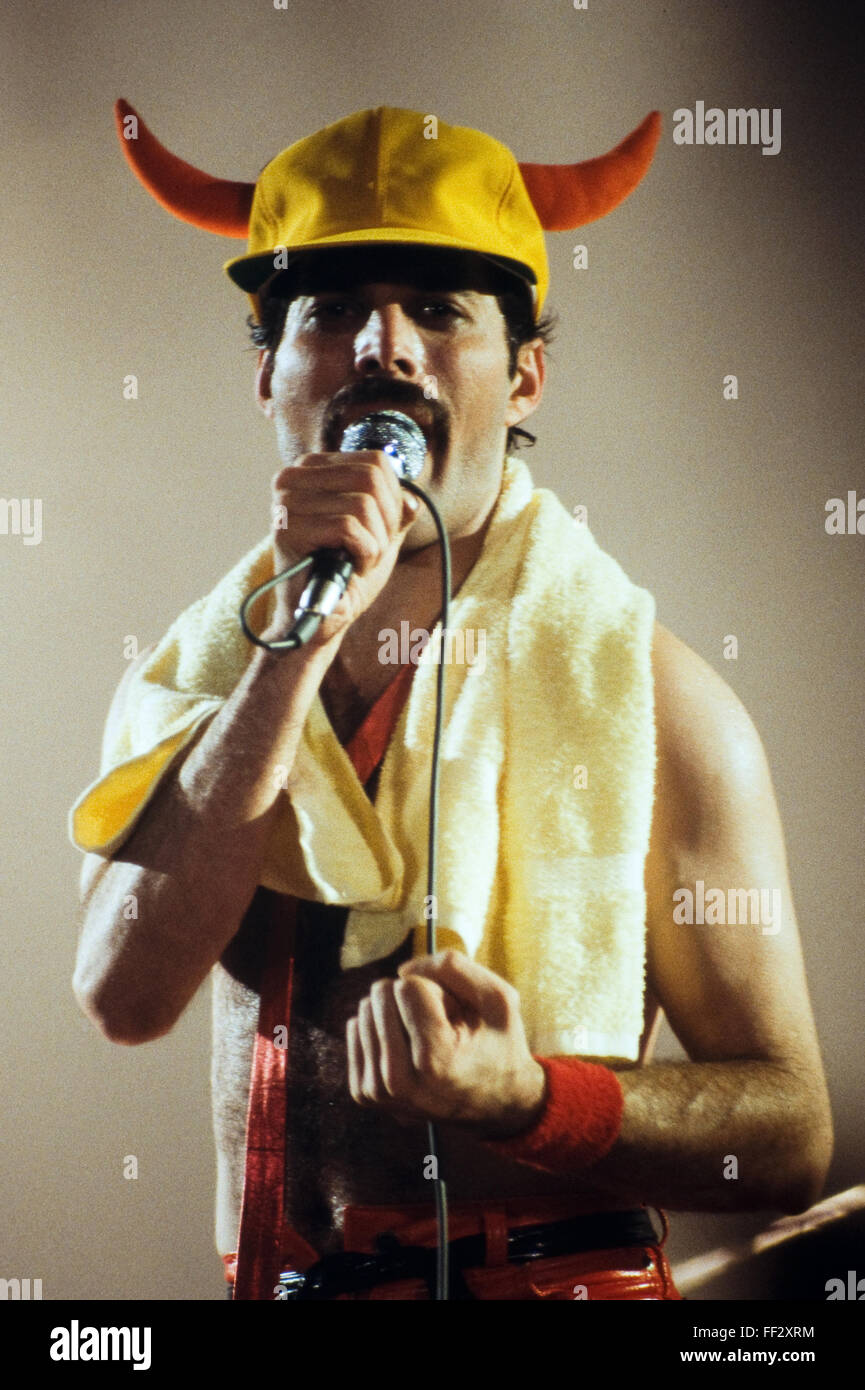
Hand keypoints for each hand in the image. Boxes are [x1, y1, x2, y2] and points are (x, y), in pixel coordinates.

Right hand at [264, 451, 418, 646]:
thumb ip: (397, 511)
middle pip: (371, 477)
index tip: (383, 529)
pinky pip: (349, 527)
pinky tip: (350, 568)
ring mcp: (286, 502)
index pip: (375, 460)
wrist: (321, 618)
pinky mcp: (288, 529)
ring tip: (358, 560)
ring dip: (376, 541)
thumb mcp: (379, 533)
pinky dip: (364, 553)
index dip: (393, 498)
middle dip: (386, 519)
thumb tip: (413, 500)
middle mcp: (292, 477)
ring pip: (363, 503)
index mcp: (312, 468)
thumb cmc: (346, 574)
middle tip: (374, 548)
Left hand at [346, 950, 546, 1136]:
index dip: (435, 989)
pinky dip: (382, 1029)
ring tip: (427, 1040)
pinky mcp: (364, 1093)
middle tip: (441, 1027)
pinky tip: (408, 1048)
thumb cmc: (498, 1044)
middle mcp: (400, 1083)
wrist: (495, 1104)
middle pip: (380, 996)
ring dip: (397, 1015)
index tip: (455, 1015)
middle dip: (412, 999)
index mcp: (436, 1062)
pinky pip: (356, 1029)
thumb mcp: (499, 998)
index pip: (406, 987)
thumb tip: (402, 970)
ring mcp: (379, 1092)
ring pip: (365, 1011)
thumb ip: (456, 967)